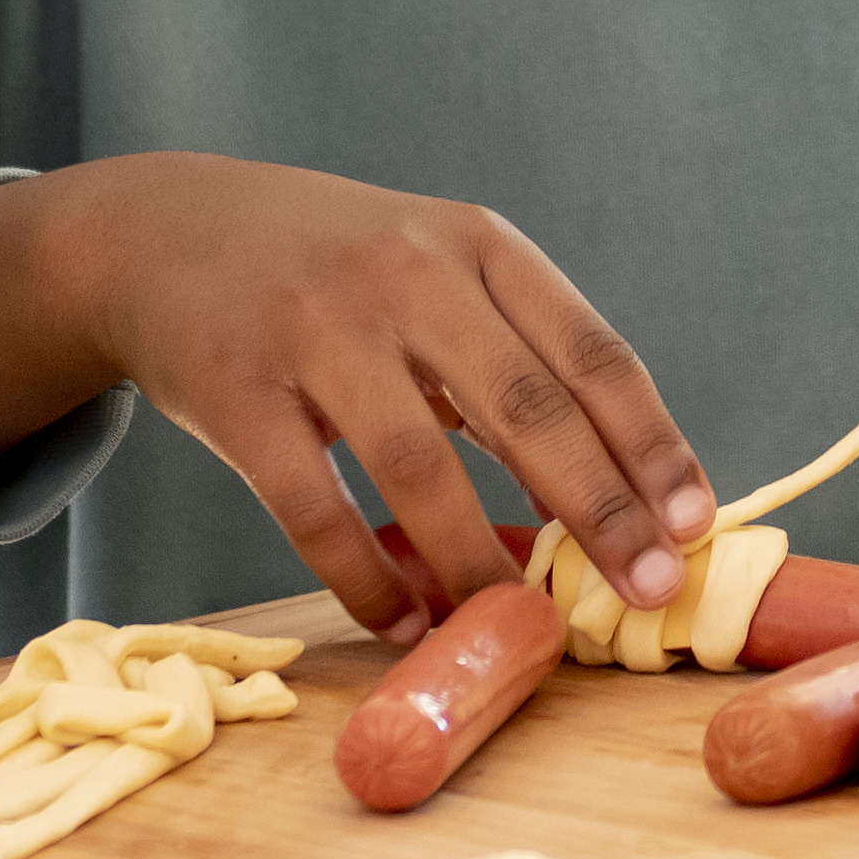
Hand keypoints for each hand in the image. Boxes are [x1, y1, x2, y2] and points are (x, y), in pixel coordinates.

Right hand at [0, 155, 711, 629]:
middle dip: (599, 510)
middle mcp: (404, 274)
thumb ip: (513, 362)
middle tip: (645, 589)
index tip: (694, 523)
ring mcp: (315, 328)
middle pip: (525, 408)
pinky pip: (313, 505)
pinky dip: (366, 575)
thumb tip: (609, 500)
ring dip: (476, 562)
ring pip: (418, 466)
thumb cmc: (332, 268)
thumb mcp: (435, 271)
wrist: (164, 229)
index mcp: (475, 243)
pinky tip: (405, 619)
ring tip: (516, 628)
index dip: (651, 444)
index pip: (591, 351)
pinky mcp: (236, 390)